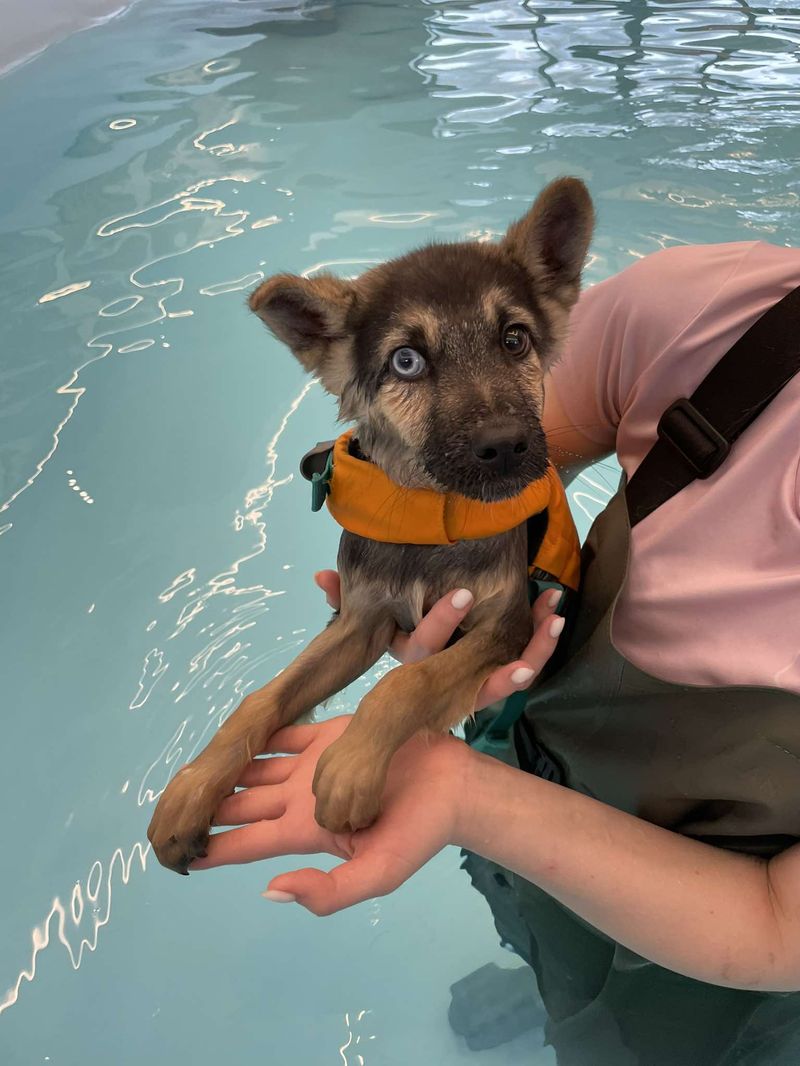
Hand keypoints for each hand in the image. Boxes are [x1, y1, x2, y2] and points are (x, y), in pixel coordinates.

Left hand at [192, 716, 469, 913]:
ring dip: (225, 767)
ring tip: (188, 766)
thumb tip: (269, 892)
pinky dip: (257, 733)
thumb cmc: (419, 832)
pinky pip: (284, 733)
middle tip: (166, 803)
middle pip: (241, 802)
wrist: (453, 785)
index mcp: (305, 833)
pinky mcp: (328, 736)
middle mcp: (301, 799)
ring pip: (255, 766)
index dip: (211, 846)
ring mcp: (312, 766)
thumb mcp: (376, 875)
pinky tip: (232, 731)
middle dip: (207, 805)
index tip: (173, 850)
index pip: (245, 841)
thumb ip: (326, 891)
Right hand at [315, 569, 564, 709]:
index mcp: (415, 667)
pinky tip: (553, 621)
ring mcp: (472, 686)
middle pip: (482, 665)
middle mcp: (447, 681)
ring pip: (511, 674)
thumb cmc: (383, 655)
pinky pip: (518, 672)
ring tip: (556, 614)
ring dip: (538, 647)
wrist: (398, 717)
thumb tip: (322, 576)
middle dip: (522, 646)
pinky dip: (536, 650)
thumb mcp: (364, 627)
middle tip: (545, 616)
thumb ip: (343, 602)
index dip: (443, 623)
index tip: (464, 594)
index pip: (425, 646)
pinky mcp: (490, 683)